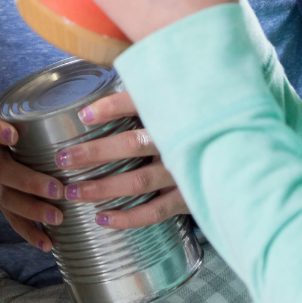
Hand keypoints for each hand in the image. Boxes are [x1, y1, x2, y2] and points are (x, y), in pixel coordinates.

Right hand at [0, 101, 63, 251]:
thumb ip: (28, 105)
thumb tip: (75, 97)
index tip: (12, 133)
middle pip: (2, 171)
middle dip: (29, 182)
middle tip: (56, 189)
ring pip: (7, 198)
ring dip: (33, 210)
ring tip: (58, 217)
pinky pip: (10, 218)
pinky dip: (28, 232)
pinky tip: (47, 243)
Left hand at [54, 90, 188, 228]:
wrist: (238, 149)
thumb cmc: (198, 122)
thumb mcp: (179, 100)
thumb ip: (146, 93)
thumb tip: (111, 84)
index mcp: (173, 112)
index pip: (138, 104)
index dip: (109, 108)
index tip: (83, 115)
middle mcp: (178, 142)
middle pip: (130, 145)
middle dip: (93, 153)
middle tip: (63, 159)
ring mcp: (184, 172)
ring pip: (138, 181)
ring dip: (103, 188)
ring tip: (74, 192)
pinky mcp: (190, 197)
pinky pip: (155, 211)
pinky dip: (128, 218)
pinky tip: (102, 218)